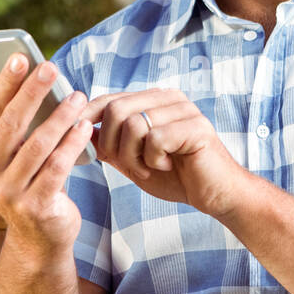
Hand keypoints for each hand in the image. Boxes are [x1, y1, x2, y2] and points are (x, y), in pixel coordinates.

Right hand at [0, 54, 94, 255]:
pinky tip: (84, 125)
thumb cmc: (26, 183)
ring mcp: (8, 194)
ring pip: (37, 145)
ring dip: (59, 116)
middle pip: (11, 125)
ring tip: (77, 95)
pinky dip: (72, 143)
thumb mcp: (7, 154)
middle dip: (32, 92)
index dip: (6, 84)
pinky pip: (56, 167)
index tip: (20, 56)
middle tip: (51, 66)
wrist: (39, 238)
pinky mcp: (35, 206)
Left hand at [80, 88, 246, 217]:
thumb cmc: (177, 177)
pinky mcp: (196, 126)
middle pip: (116, 108)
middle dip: (111, 144)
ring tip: (150, 167)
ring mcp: (184, 109)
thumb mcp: (134, 161)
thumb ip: (110, 145)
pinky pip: (155, 139)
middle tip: (128, 165)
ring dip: (134, 156)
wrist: (215, 195)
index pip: (109, 99)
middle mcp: (168, 98)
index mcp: (153, 100)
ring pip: (133, 124)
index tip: (78, 140)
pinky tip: (168, 165)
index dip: (87, 118)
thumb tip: (79, 131)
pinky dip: (154, 159)